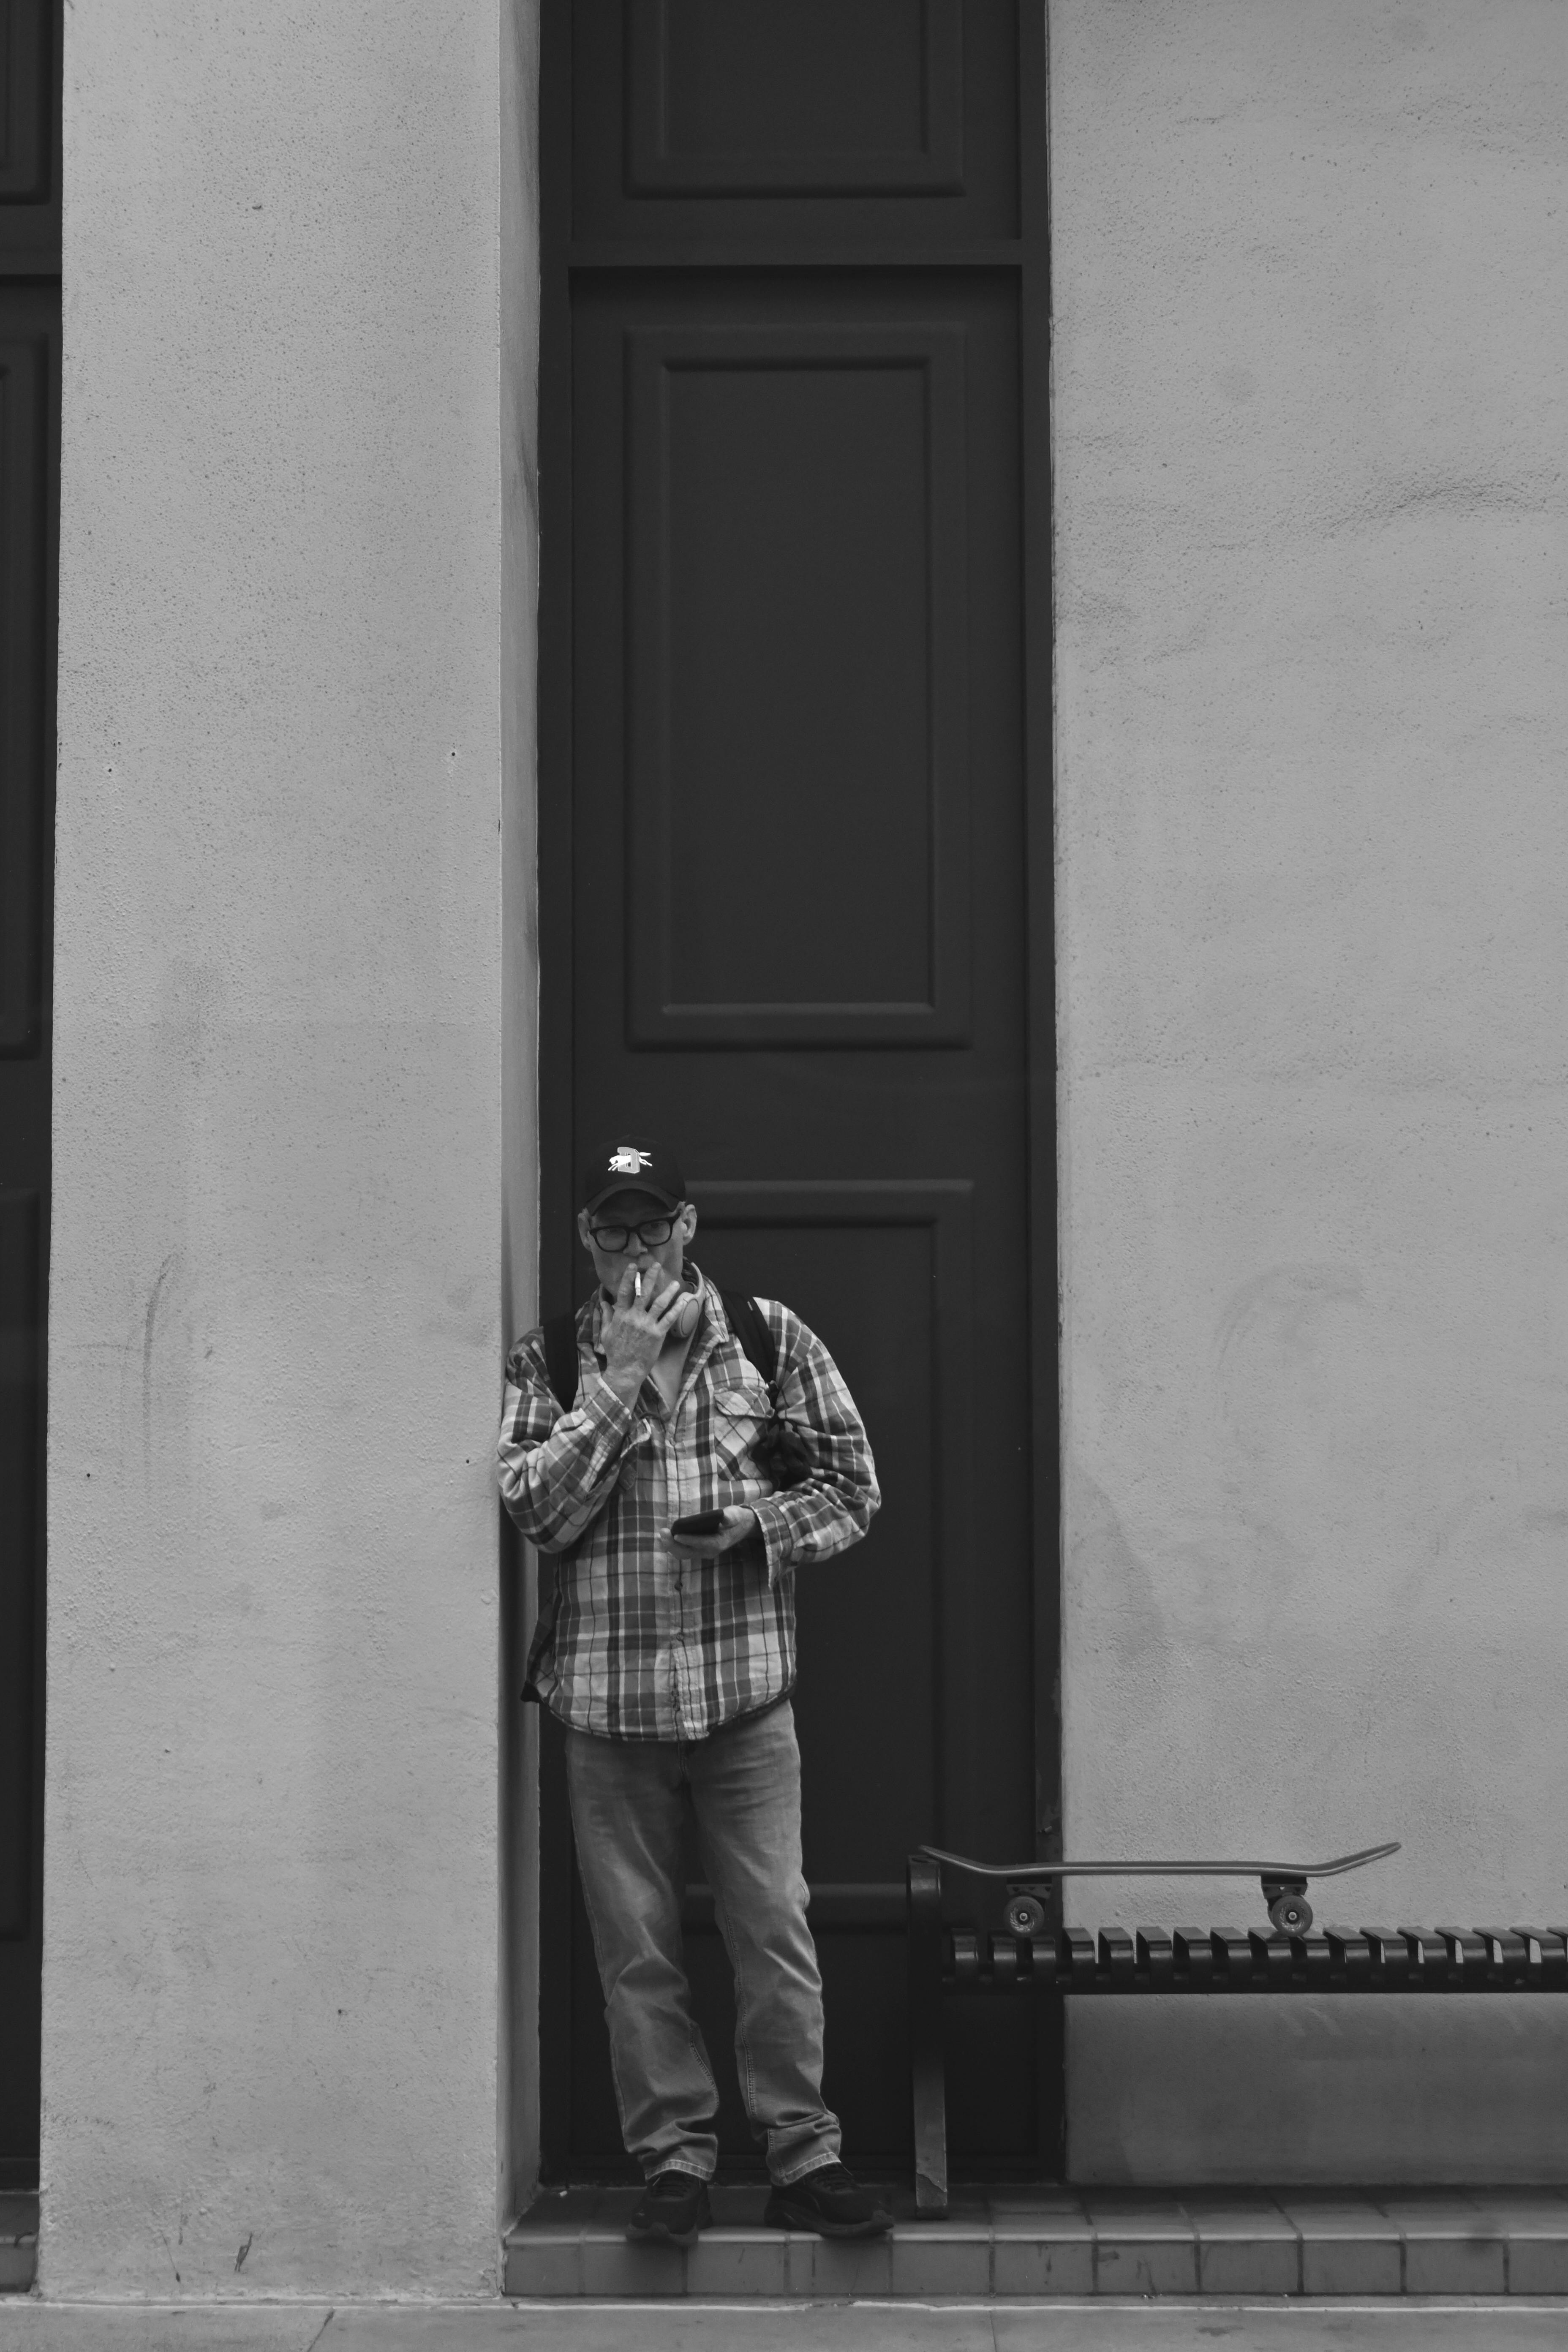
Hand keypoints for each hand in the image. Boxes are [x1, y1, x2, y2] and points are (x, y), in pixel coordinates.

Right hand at [600, 1261, 684, 1402]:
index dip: (629, 1278)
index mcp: (621, 1315)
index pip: (624, 1291)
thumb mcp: (607, 1332)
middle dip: (650, 1277)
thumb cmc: (615, 1352)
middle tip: (656, 1265)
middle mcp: (634, 1317)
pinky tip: (683, 1300)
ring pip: (659, 1303)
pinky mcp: (658, 1334)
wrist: (625, 1369)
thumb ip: (607, 1315)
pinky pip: (669, 1318)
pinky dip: (677, 1308)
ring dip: (668, 1291)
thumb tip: (603, 1302)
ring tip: (675, 1282)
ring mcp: (647, 1325)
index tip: (634, 1266)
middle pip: (643, 1292)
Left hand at [670, 1505, 757, 1557]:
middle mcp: (708, 1551)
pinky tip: (664, 1537)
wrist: (740, 1527)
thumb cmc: (736, 1519)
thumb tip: (724, 1518)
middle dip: (673, 1544)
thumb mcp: (735, 1515)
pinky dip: (672, 1545)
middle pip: (687, 1552)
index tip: (676, 1535)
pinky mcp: (697, 1549)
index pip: (701, 1543)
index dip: (688, 1540)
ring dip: (670, 1546)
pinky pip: (682, 1550)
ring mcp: (702, 1552)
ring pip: (682, 1553)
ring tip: (660, 1534)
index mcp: (717, 1543)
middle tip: (663, 1532)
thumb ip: (731, 1517)